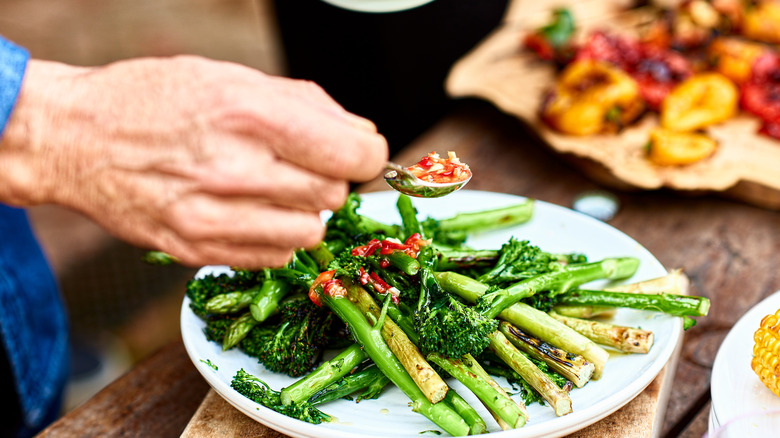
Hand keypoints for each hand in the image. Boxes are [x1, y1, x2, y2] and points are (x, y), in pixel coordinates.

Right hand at [0, 56, 387, 267]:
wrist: (76, 139)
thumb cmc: (152, 100)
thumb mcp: (231, 77)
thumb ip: (305, 105)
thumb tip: (361, 134)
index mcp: (247, 113)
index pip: (351, 153)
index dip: (365, 152)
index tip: (356, 151)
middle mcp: (232, 169)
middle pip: (333, 194)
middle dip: (328, 178)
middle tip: (300, 164)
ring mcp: (212, 216)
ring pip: (308, 233)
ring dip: (303, 211)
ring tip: (272, 189)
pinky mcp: (197, 249)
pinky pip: (273, 258)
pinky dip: (275, 238)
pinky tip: (249, 212)